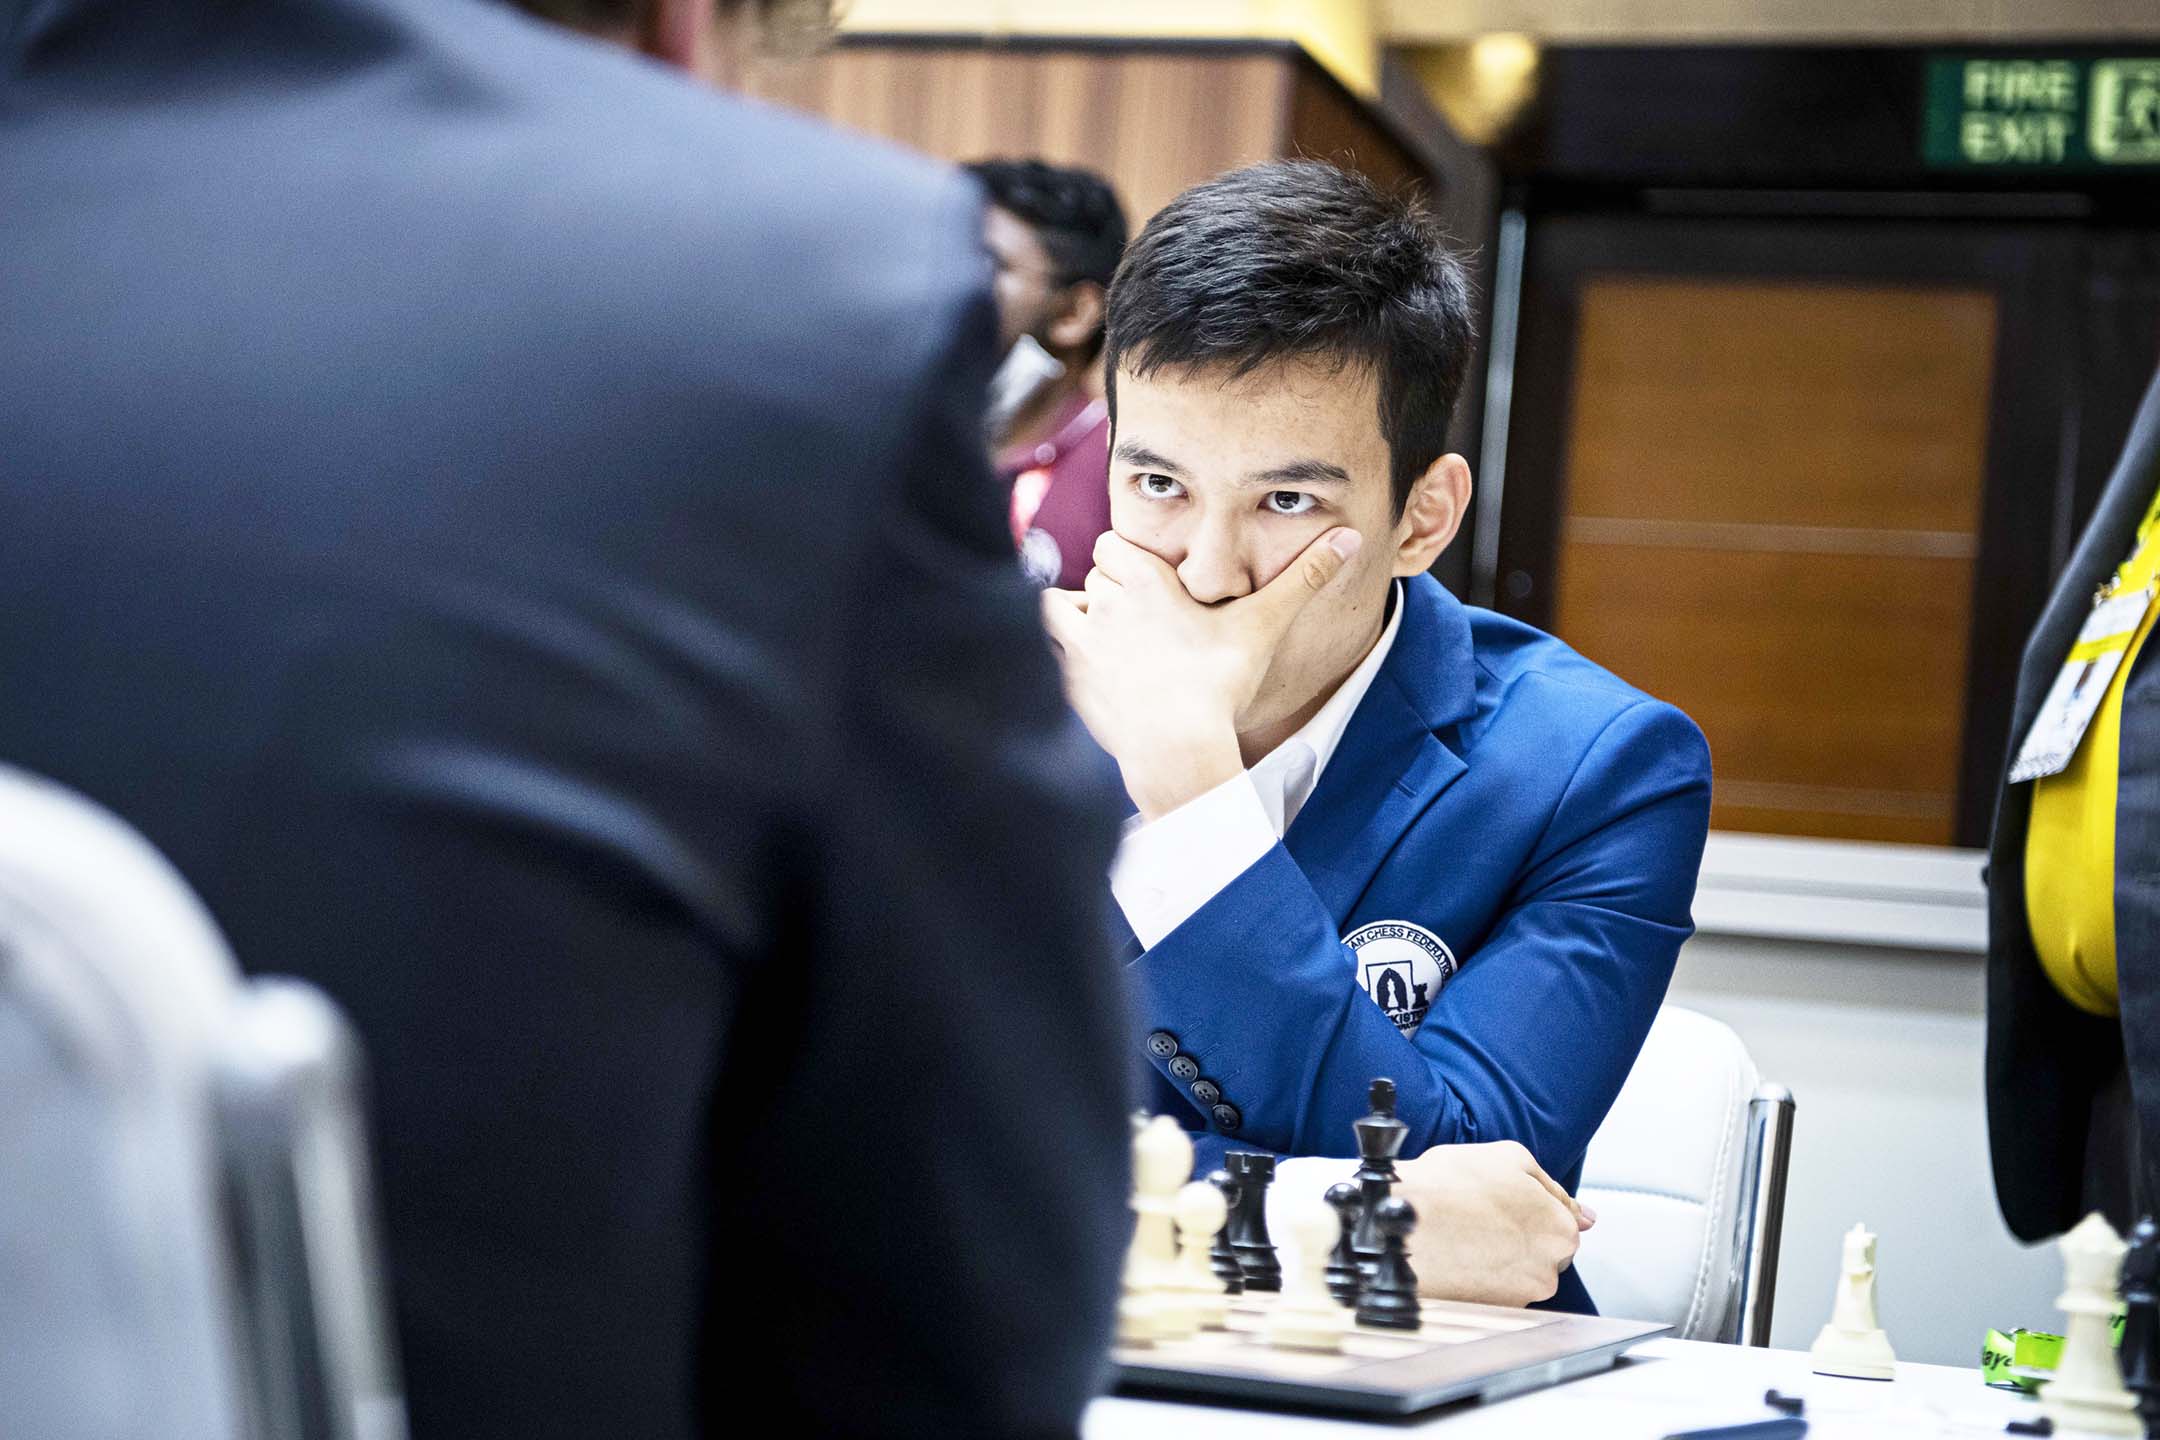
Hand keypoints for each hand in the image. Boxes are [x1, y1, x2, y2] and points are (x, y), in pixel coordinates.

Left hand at [1041, 527, 1361, 818]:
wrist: (1177, 750)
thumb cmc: (1220, 685)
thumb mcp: (1263, 627)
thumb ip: (1303, 579)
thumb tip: (1349, 539)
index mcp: (1144, 581)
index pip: (1111, 544)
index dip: (1129, 561)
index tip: (1152, 585)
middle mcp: (1103, 603)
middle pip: (1093, 576)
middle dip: (1112, 589)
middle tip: (1143, 618)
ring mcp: (1080, 643)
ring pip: (1063, 604)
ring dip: (1080, 613)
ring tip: (1111, 636)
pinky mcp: (1067, 679)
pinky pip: (1045, 645)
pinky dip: (1059, 647)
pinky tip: (1088, 661)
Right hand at [1395, 1141, 1588, 1306]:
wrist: (1399, 1224)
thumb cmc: (1449, 1184)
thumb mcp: (1509, 1157)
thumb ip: (1553, 1187)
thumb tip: (1587, 1215)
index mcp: (1560, 1227)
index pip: (1562, 1223)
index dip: (1528, 1210)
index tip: (1503, 1207)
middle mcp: (1549, 1267)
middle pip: (1542, 1252)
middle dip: (1518, 1238)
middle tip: (1480, 1218)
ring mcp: (1520, 1294)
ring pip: (1518, 1274)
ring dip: (1497, 1259)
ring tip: (1462, 1235)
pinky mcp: (1491, 1311)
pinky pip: (1494, 1293)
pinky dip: (1479, 1278)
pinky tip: (1455, 1257)